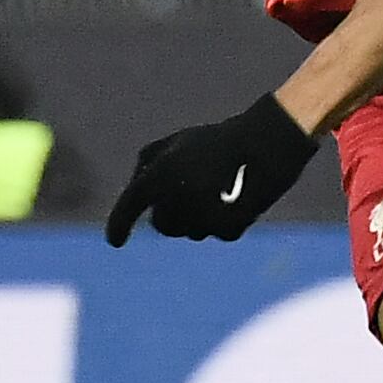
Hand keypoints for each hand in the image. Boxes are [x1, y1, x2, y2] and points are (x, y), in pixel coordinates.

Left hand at [105, 91, 319, 244]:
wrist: (267, 142)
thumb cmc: (217, 141)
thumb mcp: (176, 143)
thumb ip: (147, 164)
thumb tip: (136, 190)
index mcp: (159, 175)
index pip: (130, 206)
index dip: (118, 226)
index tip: (115, 242)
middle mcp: (177, 200)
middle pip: (163, 225)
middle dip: (171, 214)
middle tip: (188, 194)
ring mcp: (203, 217)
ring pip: (190, 231)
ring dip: (197, 217)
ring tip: (218, 190)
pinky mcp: (228, 229)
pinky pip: (216, 232)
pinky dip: (222, 219)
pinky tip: (235, 199)